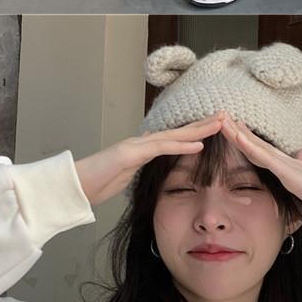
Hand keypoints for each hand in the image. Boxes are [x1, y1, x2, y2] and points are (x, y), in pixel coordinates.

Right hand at [75, 111, 226, 206]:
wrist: (74, 185)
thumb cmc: (96, 183)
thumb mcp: (125, 178)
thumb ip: (140, 170)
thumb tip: (154, 171)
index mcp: (143, 149)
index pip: (175, 139)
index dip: (196, 132)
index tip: (217, 129)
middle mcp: (141, 143)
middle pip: (179, 131)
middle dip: (204, 123)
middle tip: (227, 115)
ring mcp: (135, 146)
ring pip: (174, 134)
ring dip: (199, 128)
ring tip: (221, 123)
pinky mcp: (130, 154)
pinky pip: (160, 148)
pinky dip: (181, 144)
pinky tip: (199, 143)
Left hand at [219, 112, 301, 230]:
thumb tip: (299, 153)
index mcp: (288, 165)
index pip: (261, 149)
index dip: (246, 137)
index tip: (232, 126)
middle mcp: (285, 161)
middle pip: (255, 143)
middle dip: (237, 130)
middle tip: (221, 116)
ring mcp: (286, 165)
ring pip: (257, 146)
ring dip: (238, 133)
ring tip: (223, 120)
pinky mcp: (289, 173)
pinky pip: (265, 158)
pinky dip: (251, 146)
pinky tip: (239, 138)